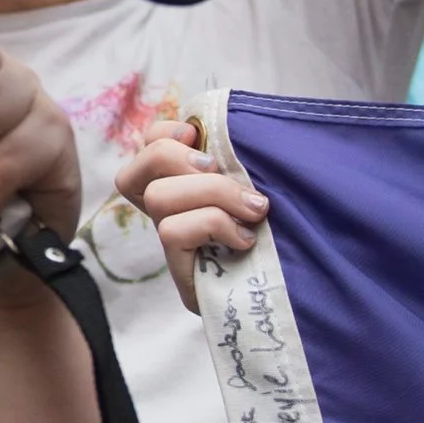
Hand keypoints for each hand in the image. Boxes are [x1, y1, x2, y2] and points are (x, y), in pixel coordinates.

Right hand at [114, 120, 270, 314]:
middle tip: (220, 168)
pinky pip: (173, 231)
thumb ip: (237, 162)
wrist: (282, 289)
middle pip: (141, 167)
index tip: (198, 135)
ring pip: (158, 197)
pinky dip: (214, 225)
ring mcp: (170, 239)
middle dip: (179, 158)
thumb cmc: (274, 231)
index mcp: (181, 182)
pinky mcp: (179, 267)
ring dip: (211, 192)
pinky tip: (244, 239)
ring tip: (252, 209)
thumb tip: (238, 133)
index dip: (164, 133)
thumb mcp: (254, 186)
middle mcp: (168, 210)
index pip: (146, 144)